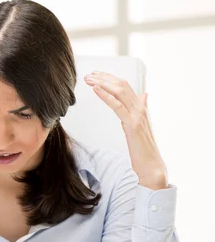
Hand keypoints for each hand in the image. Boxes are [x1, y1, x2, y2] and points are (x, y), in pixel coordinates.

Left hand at [84, 71, 167, 189]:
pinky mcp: (132, 124)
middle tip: (89, 74)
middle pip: (122, 85)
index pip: (125, 86)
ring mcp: (137, 115)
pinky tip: (96, 89)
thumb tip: (144, 95)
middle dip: (104, 77)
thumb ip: (140, 109)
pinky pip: (117, 106)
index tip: (96, 75)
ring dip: (102, 83)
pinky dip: (106, 95)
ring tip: (89, 79)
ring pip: (120, 92)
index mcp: (140, 108)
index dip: (110, 78)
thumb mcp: (140, 126)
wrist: (151, 166)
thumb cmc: (143, 149)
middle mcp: (140, 108)